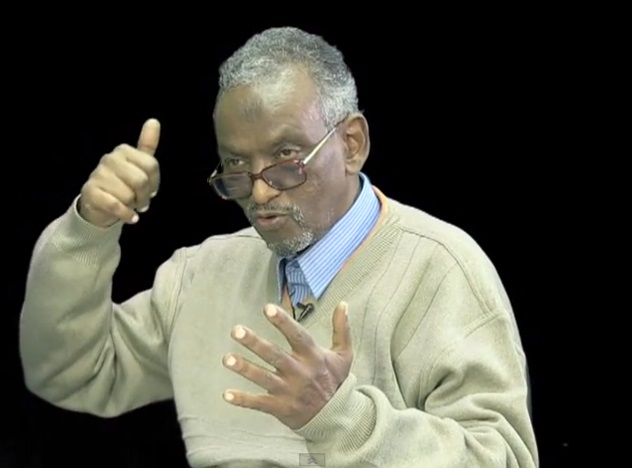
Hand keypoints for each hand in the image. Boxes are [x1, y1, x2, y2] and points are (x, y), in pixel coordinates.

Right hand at [78, 118, 160, 226]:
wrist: (99, 206)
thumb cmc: (123, 184)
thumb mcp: (138, 165)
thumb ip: (147, 145)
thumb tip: (154, 121)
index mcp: (123, 151)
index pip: (151, 165)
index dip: (155, 182)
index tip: (151, 190)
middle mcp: (109, 159)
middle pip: (141, 180)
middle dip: (145, 196)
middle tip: (141, 202)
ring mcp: (97, 175)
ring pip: (128, 194)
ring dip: (133, 206)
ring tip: (130, 206)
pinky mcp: (90, 192)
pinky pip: (116, 205)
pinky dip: (126, 215)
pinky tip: (130, 217)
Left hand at [222, 302, 352, 429]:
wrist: (336, 418)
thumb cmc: (335, 381)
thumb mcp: (343, 355)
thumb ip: (342, 328)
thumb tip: (343, 303)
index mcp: (313, 357)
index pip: (297, 336)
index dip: (283, 322)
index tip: (267, 308)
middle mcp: (300, 372)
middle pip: (274, 355)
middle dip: (255, 343)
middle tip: (236, 330)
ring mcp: (288, 391)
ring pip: (263, 378)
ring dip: (244, 369)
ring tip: (227, 359)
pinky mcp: (280, 408)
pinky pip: (259, 404)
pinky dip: (243, 400)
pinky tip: (226, 394)